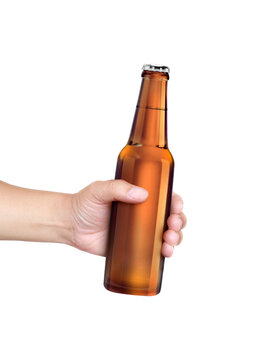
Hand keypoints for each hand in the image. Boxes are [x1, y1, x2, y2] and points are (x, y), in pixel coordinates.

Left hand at [70, 180, 185, 256]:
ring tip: (168, 241)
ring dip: (175, 237)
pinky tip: (165, 253)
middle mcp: (143, 213)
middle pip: (170, 217)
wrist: (71, 226)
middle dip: (178, 221)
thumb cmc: (84, 204)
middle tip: (171, 225)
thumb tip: (142, 194)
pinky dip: (165, 252)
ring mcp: (140, 231)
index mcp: (138, 196)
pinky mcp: (134, 247)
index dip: (175, 202)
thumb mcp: (100, 190)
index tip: (175, 206)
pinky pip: (154, 251)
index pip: (164, 197)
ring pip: (167, 234)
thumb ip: (118, 188)